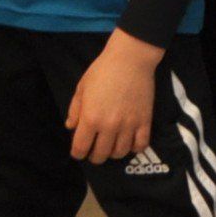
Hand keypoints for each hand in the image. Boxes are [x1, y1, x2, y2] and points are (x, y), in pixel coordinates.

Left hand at [64, 30, 160, 164]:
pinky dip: (133, 148)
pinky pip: (140, 145)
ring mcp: (129, 126)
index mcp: (91, 118)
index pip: (81, 147)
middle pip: (101, 154)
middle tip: (93, 152)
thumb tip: (71, 127)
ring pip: (120, 153)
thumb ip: (75, 110)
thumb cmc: (101, 71)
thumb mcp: (82, 88)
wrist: (130, 60)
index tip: (77, 152)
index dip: (77, 153)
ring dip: (112, 153)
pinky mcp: (145, 122)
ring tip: (110, 147)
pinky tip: (128, 142)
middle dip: (94, 156)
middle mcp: (109, 126)